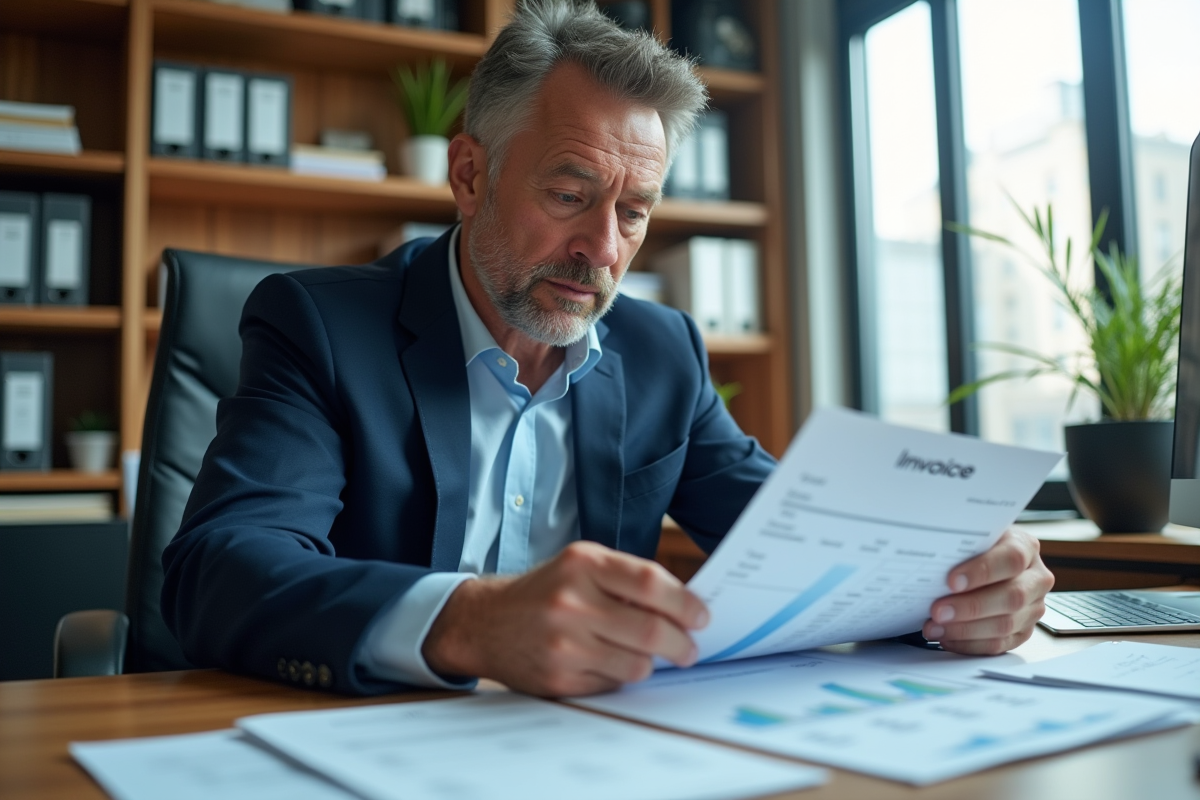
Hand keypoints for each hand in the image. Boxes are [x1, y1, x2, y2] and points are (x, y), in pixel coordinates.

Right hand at [421, 541, 709, 696]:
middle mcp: (571, 601)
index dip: (685, 604)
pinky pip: (612, 684)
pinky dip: (621, 676)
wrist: (484, 622)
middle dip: (681, 644)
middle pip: (651, 631)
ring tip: (649, 656)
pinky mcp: (558, 677)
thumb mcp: (580, 565)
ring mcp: (563, 643)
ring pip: (637, 665)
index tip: (701, 617)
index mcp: (582, 563)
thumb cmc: (545, 590)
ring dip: (652, 663)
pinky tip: (610, 663)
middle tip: (689, 649)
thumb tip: (686, 607)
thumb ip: (628, 579)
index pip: (651, 583)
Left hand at [922, 528, 1053, 654]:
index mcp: (1025, 547)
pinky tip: (947, 638)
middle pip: (1012, 596)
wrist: (983, 561)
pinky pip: (999, 645)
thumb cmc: (974, 548)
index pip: (1011, 558)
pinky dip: (969, 644)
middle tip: (938, 611)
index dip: (982, 571)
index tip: (952, 581)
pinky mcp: (1023, 631)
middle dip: (971, 606)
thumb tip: (933, 556)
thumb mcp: (971, 536)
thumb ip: (960, 545)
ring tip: (935, 627)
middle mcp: (1035, 578)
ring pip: (1005, 625)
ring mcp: (1032, 607)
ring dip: (965, 629)